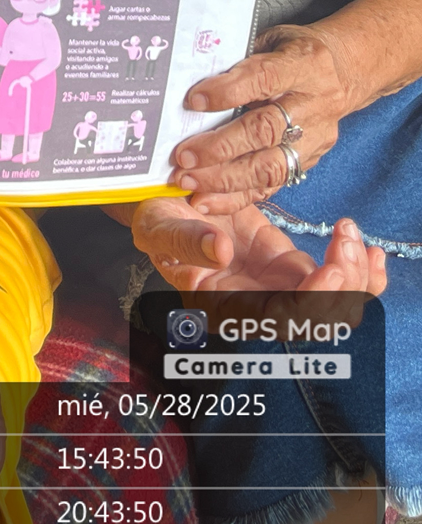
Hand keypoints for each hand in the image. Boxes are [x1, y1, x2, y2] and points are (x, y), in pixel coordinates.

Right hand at [133, 193, 386, 298]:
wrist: (166, 202)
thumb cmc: (155, 220)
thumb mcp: (159, 226)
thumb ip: (186, 242)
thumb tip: (218, 252)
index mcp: (222, 306)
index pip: (277, 322)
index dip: (310, 304)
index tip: (329, 271)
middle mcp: (257, 307)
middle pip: (319, 321)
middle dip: (345, 287)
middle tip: (346, 243)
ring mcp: (278, 288)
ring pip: (335, 303)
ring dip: (356, 275)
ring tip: (350, 235)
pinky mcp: (290, 266)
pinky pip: (335, 279)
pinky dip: (359, 269)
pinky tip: (369, 250)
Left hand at [170, 23, 356, 209]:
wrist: (342, 72)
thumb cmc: (294, 53)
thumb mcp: (271, 39)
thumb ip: (239, 57)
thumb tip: (191, 77)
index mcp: (304, 64)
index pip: (264, 79)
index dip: (227, 92)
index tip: (193, 101)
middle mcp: (313, 103)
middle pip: (266, 130)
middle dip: (220, 146)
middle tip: (184, 155)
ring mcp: (314, 137)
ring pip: (270, 166)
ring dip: (224, 178)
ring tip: (189, 180)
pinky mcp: (309, 162)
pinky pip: (272, 186)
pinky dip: (237, 197)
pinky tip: (208, 200)